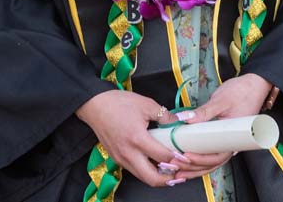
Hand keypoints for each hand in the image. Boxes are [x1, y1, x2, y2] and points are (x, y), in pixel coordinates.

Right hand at [76, 90, 194, 186]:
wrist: (94, 105)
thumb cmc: (118, 103)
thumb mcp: (146, 104)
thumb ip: (165, 115)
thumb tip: (180, 121)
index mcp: (137, 139)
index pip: (163, 157)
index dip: (178, 159)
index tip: (187, 158)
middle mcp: (128, 153)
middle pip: (152, 178)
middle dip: (169, 179)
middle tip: (181, 173)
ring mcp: (121, 158)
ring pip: (143, 177)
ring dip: (158, 177)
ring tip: (171, 171)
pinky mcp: (117, 159)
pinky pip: (135, 171)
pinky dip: (147, 171)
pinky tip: (155, 163)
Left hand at [171, 73, 273, 180]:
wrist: (255, 84)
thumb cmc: (243, 92)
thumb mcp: (221, 100)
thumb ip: (203, 111)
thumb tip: (184, 118)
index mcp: (234, 138)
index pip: (217, 157)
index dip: (200, 160)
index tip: (185, 156)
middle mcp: (232, 144)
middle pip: (212, 164)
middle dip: (193, 168)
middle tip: (175, 165)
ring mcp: (228, 142)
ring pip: (211, 161)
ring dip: (194, 167)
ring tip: (177, 168)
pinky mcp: (223, 137)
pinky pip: (211, 152)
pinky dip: (198, 159)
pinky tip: (186, 161)